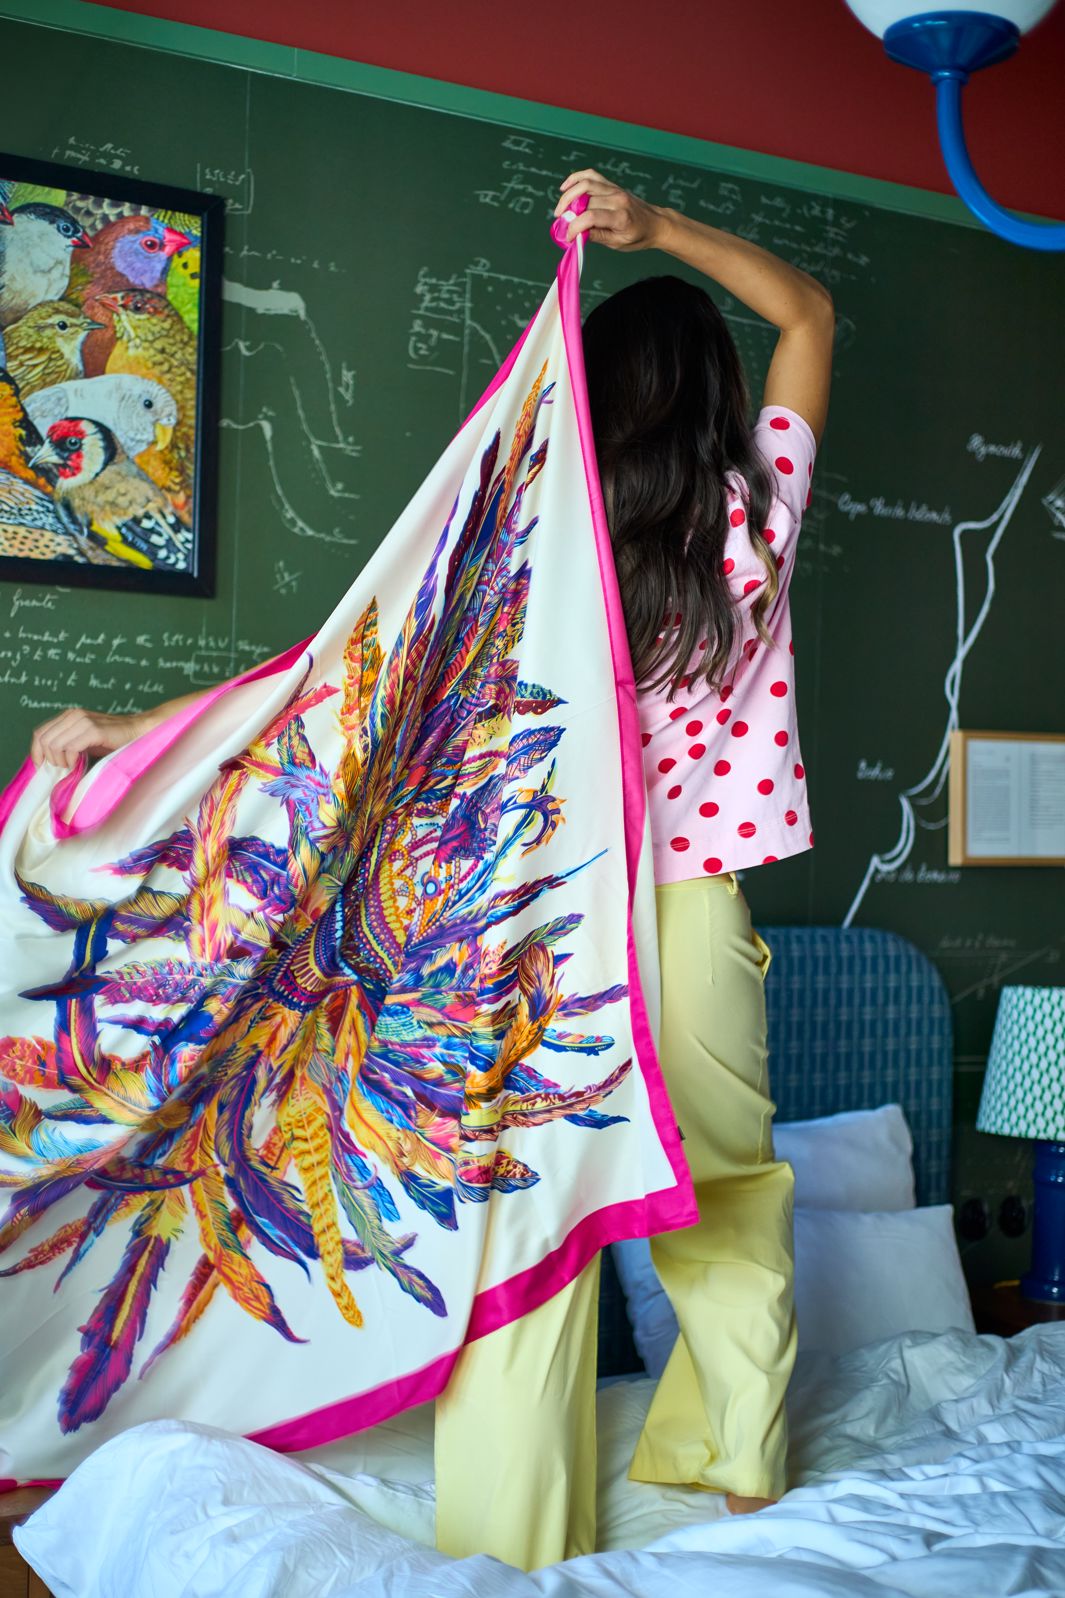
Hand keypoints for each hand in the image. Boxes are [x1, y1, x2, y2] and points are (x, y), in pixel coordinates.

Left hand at [30, 707, 146, 769]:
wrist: (138, 732)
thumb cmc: (113, 741)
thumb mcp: (83, 740)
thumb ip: (65, 744)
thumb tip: (45, 761)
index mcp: (68, 716)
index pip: (39, 733)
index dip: (36, 752)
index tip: (43, 767)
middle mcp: (73, 715)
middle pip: (44, 740)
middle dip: (50, 759)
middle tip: (64, 768)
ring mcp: (83, 720)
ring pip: (54, 744)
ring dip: (61, 761)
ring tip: (73, 766)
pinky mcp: (93, 729)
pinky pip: (71, 748)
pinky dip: (72, 760)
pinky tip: (80, 764)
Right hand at [554, 169, 664, 250]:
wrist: (655, 223)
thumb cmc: (638, 236)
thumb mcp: (618, 243)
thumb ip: (597, 236)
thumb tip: (577, 234)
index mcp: (620, 217)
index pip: (591, 217)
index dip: (574, 227)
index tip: (568, 237)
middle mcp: (617, 199)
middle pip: (585, 200)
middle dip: (569, 213)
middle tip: (561, 225)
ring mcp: (614, 189)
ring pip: (585, 184)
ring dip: (568, 195)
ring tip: (560, 209)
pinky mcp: (611, 184)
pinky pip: (591, 176)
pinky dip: (575, 178)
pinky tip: (565, 187)